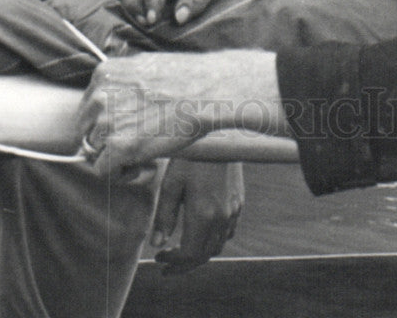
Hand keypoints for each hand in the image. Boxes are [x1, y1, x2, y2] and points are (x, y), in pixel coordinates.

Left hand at [78, 49, 284, 174]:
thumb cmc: (188, 81)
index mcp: (104, 74)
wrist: (209, 91)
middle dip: (107, 143)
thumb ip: (123, 84)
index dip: (105, 125)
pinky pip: (103, 172)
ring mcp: (106, 121)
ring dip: (117, 160)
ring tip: (147, 155)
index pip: (87, 109)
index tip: (127, 131)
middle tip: (137, 146)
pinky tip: (149, 166)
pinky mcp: (117, 147)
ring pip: (94, 153)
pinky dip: (123, 175)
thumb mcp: (146, 68)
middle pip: (86, 132)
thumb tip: (117, 102)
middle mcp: (98, 96)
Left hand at [151, 160, 244, 274]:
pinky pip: (228, 231)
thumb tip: (157, 243)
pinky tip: (202, 233)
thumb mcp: (171, 183)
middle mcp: (221, 217)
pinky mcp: (239, 201)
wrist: (219, 133)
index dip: (173, 261)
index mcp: (203, 215)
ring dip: (200, 254)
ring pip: (218, 246)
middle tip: (168, 264)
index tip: (159, 256)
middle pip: (204, 255)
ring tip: (183, 251)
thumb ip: (165, 217)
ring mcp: (233, 210)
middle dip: (184, 264)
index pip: (189, 254)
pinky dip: (214, 240)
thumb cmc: (192, 156)